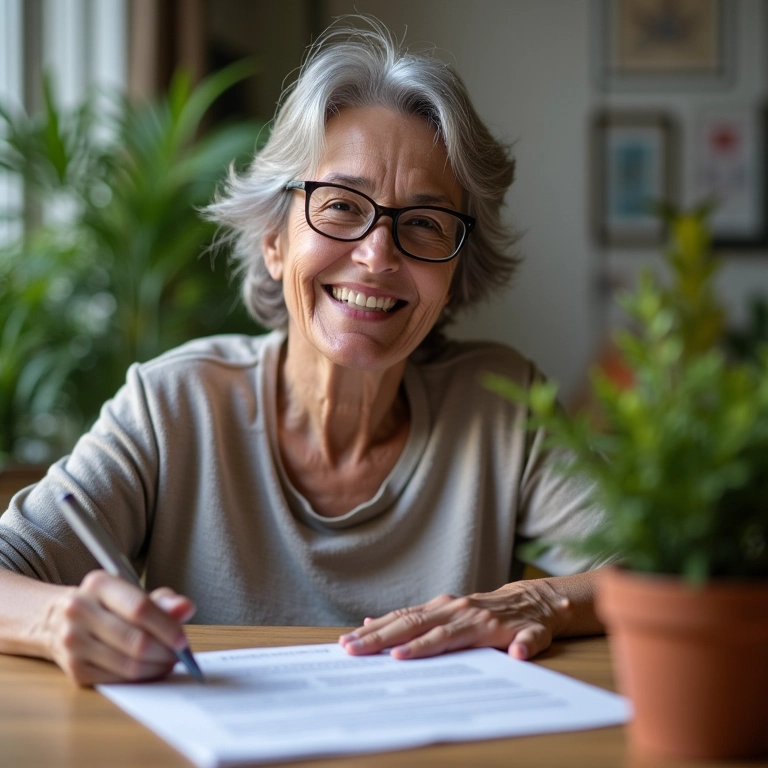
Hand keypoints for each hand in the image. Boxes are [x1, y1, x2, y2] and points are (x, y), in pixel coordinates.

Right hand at [44, 570, 195, 685]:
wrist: (58, 621)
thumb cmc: (107, 605)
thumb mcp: (131, 593)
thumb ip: (163, 601)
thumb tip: (186, 609)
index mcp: (98, 584)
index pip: (139, 608)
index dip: (166, 627)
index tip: (183, 640)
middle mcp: (79, 610)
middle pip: (135, 640)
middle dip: (165, 652)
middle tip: (180, 655)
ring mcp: (73, 642)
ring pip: (128, 664)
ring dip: (155, 667)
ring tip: (167, 661)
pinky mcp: (73, 669)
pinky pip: (116, 679)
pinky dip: (139, 678)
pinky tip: (148, 669)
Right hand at [339, 581, 572, 660]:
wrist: (530, 599)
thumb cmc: (532, 623)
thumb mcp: (539, 636)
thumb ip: (529, 644)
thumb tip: (521, 653)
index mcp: (477, 622)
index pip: (443, 637)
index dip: (420, 648)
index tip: (397, 658)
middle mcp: (456, 609)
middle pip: (413, 624)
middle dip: (382, 638)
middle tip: (353, 649)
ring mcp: (445, 605)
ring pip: (404, 615)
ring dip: (376, 628)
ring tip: (349, 640)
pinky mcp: (439, 605)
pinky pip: (408, 610)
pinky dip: (387, 618)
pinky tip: (366, 624)